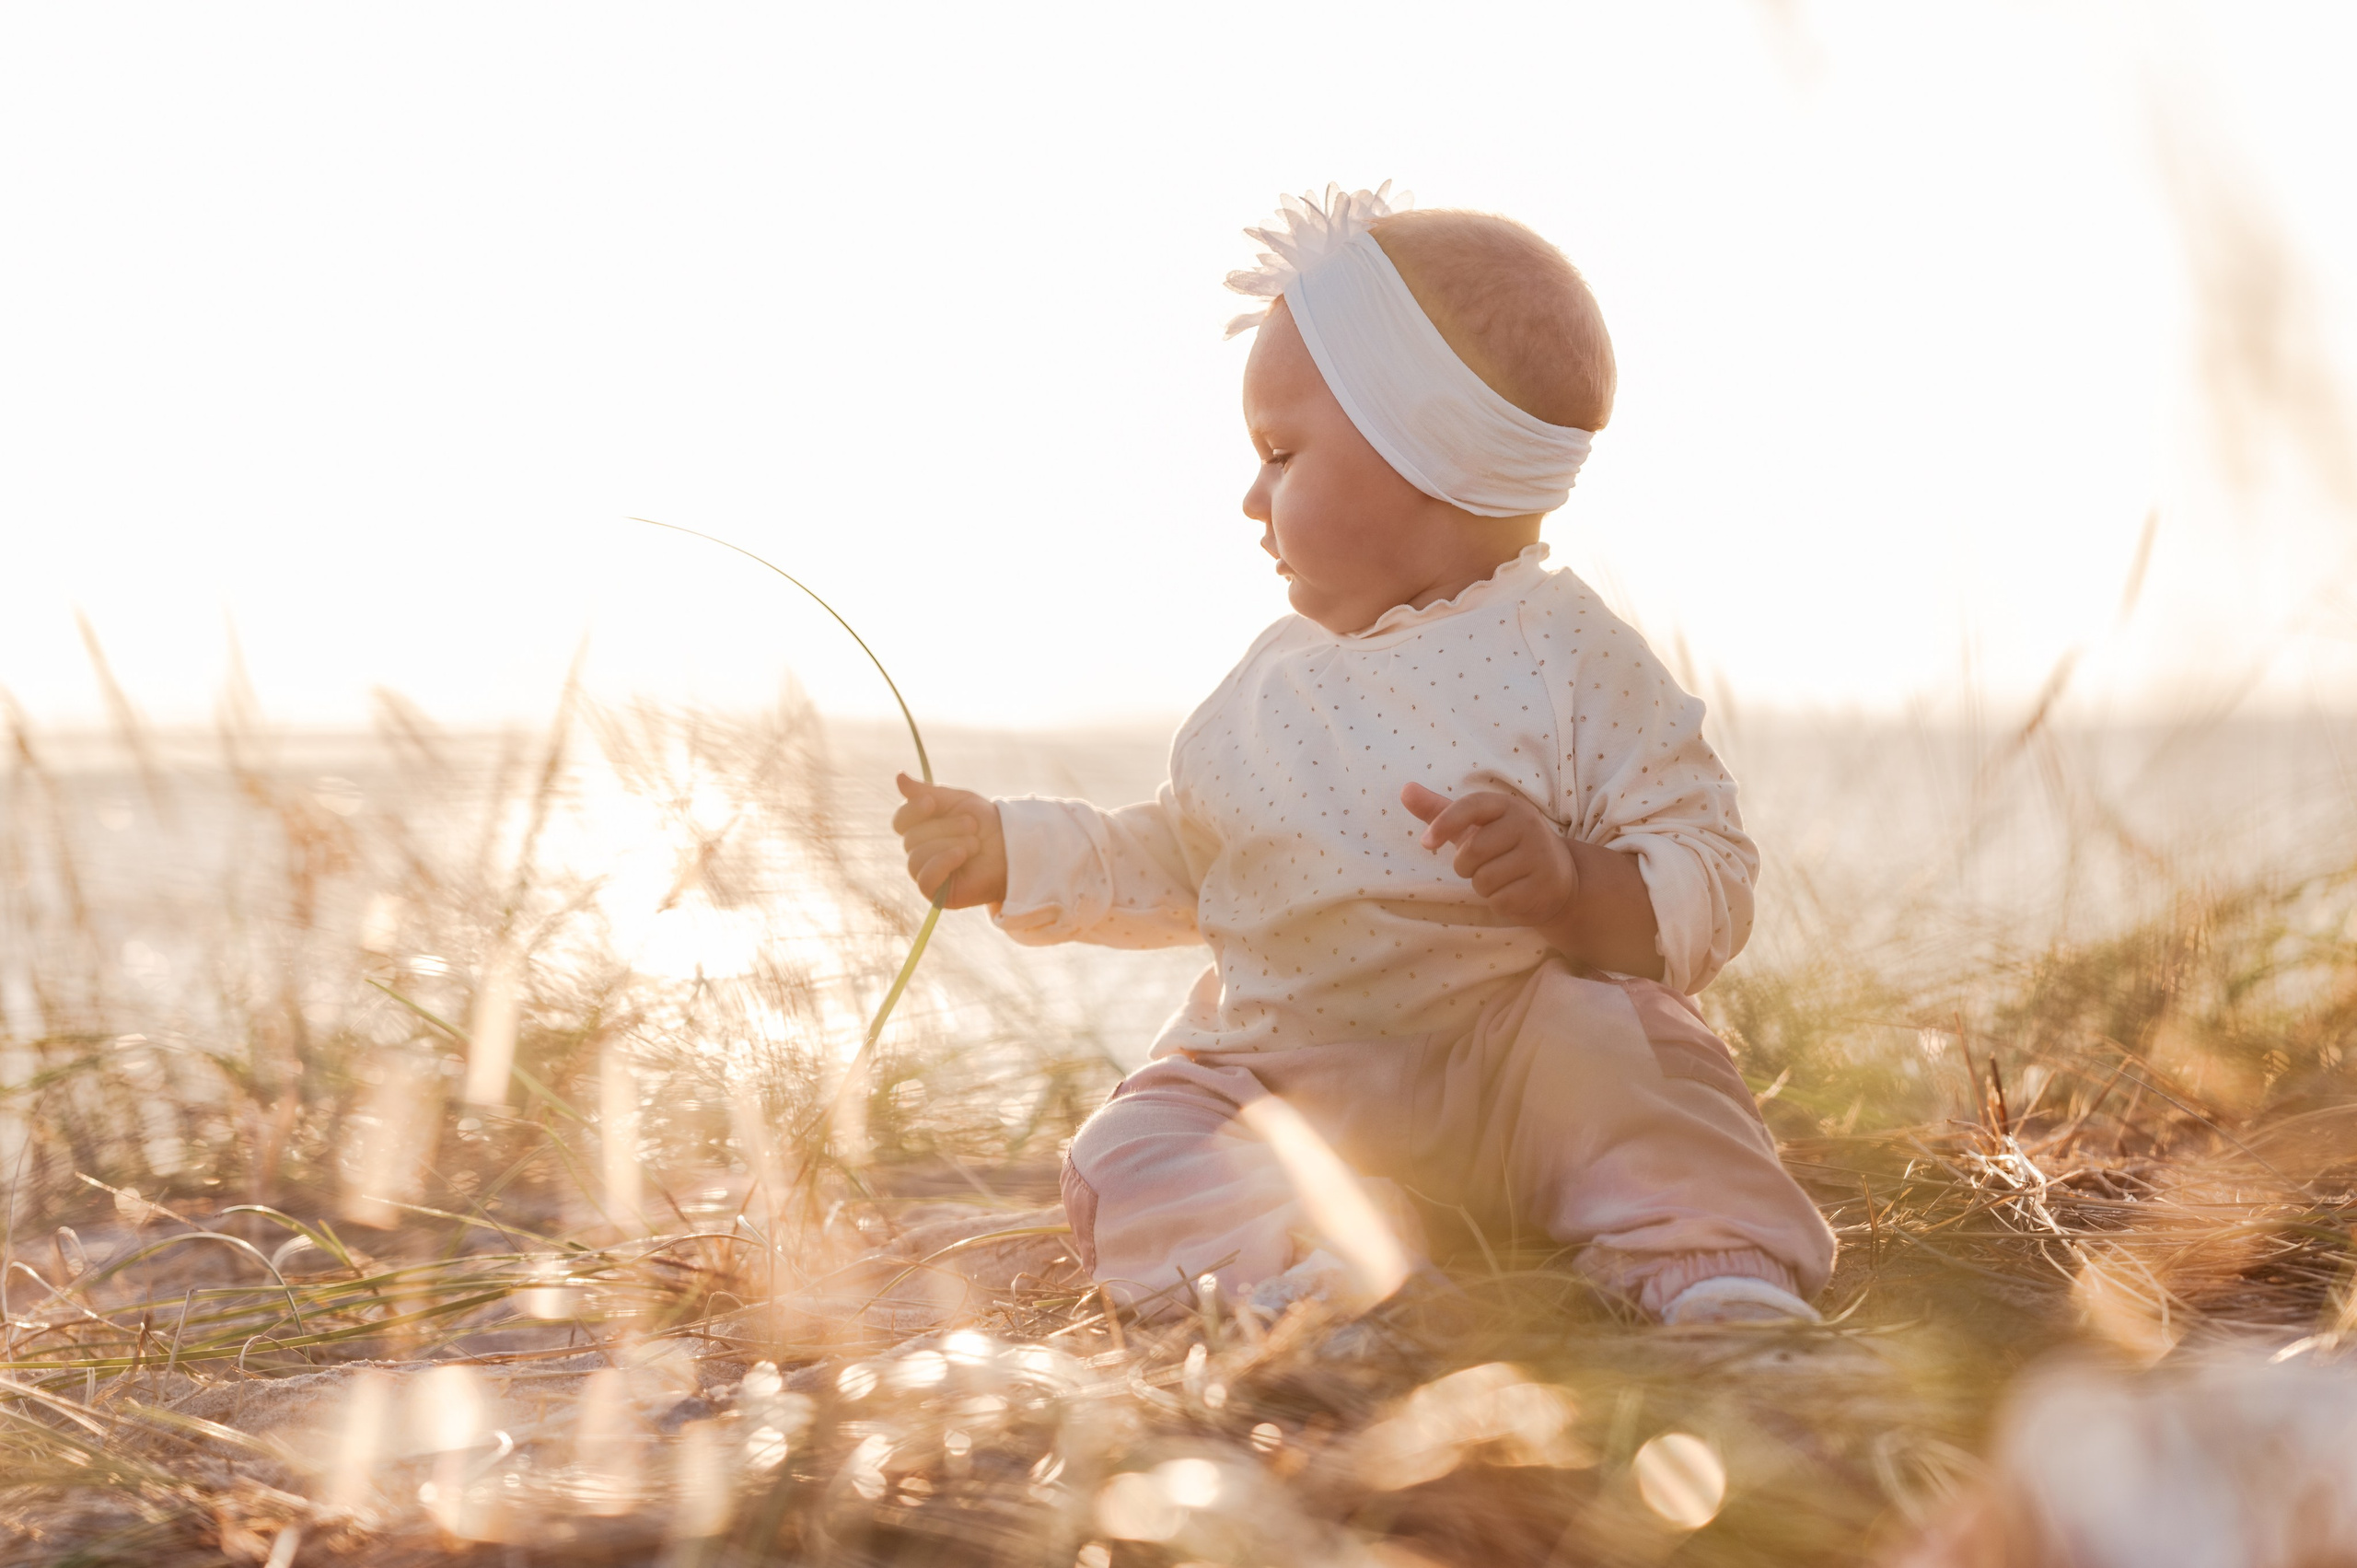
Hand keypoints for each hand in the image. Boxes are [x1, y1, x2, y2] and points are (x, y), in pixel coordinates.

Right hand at [892, 773, 1008, 908]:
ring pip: (917, 857)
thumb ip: (927, 791)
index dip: (911, 811)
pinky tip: (961, 856)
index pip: (900, 821)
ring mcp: (927, 874)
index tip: (930, 802)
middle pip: (911, 838)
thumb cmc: (985, 824)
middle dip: (945, 828)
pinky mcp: (937, 894)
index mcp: (921, 829)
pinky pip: (924, 879)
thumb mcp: (958, 801)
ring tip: (975, 844)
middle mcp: (919, 852)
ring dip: (950, 844)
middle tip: (972, 825)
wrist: (1013, 848)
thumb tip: (899, 776)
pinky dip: (942, 863)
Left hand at [1400, 781, 1577, 926]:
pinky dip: (1498, 902)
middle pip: (1472, 852)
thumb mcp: (1475, 825)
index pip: (1471, 806)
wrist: (1559, 876)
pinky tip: (1514, 892)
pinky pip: (1500, 901)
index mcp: (1507, 806)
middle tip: (1483, 864)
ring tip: (1502, 877)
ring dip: (1483, 886)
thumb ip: (1439, 810)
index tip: (1425, 842)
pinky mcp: (1543, 887)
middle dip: (1466, 866)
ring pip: (1484, 880)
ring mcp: (1539, 856)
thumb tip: (1405, 790)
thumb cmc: (1505, 846)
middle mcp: (1527, 825)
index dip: (1444, 823)